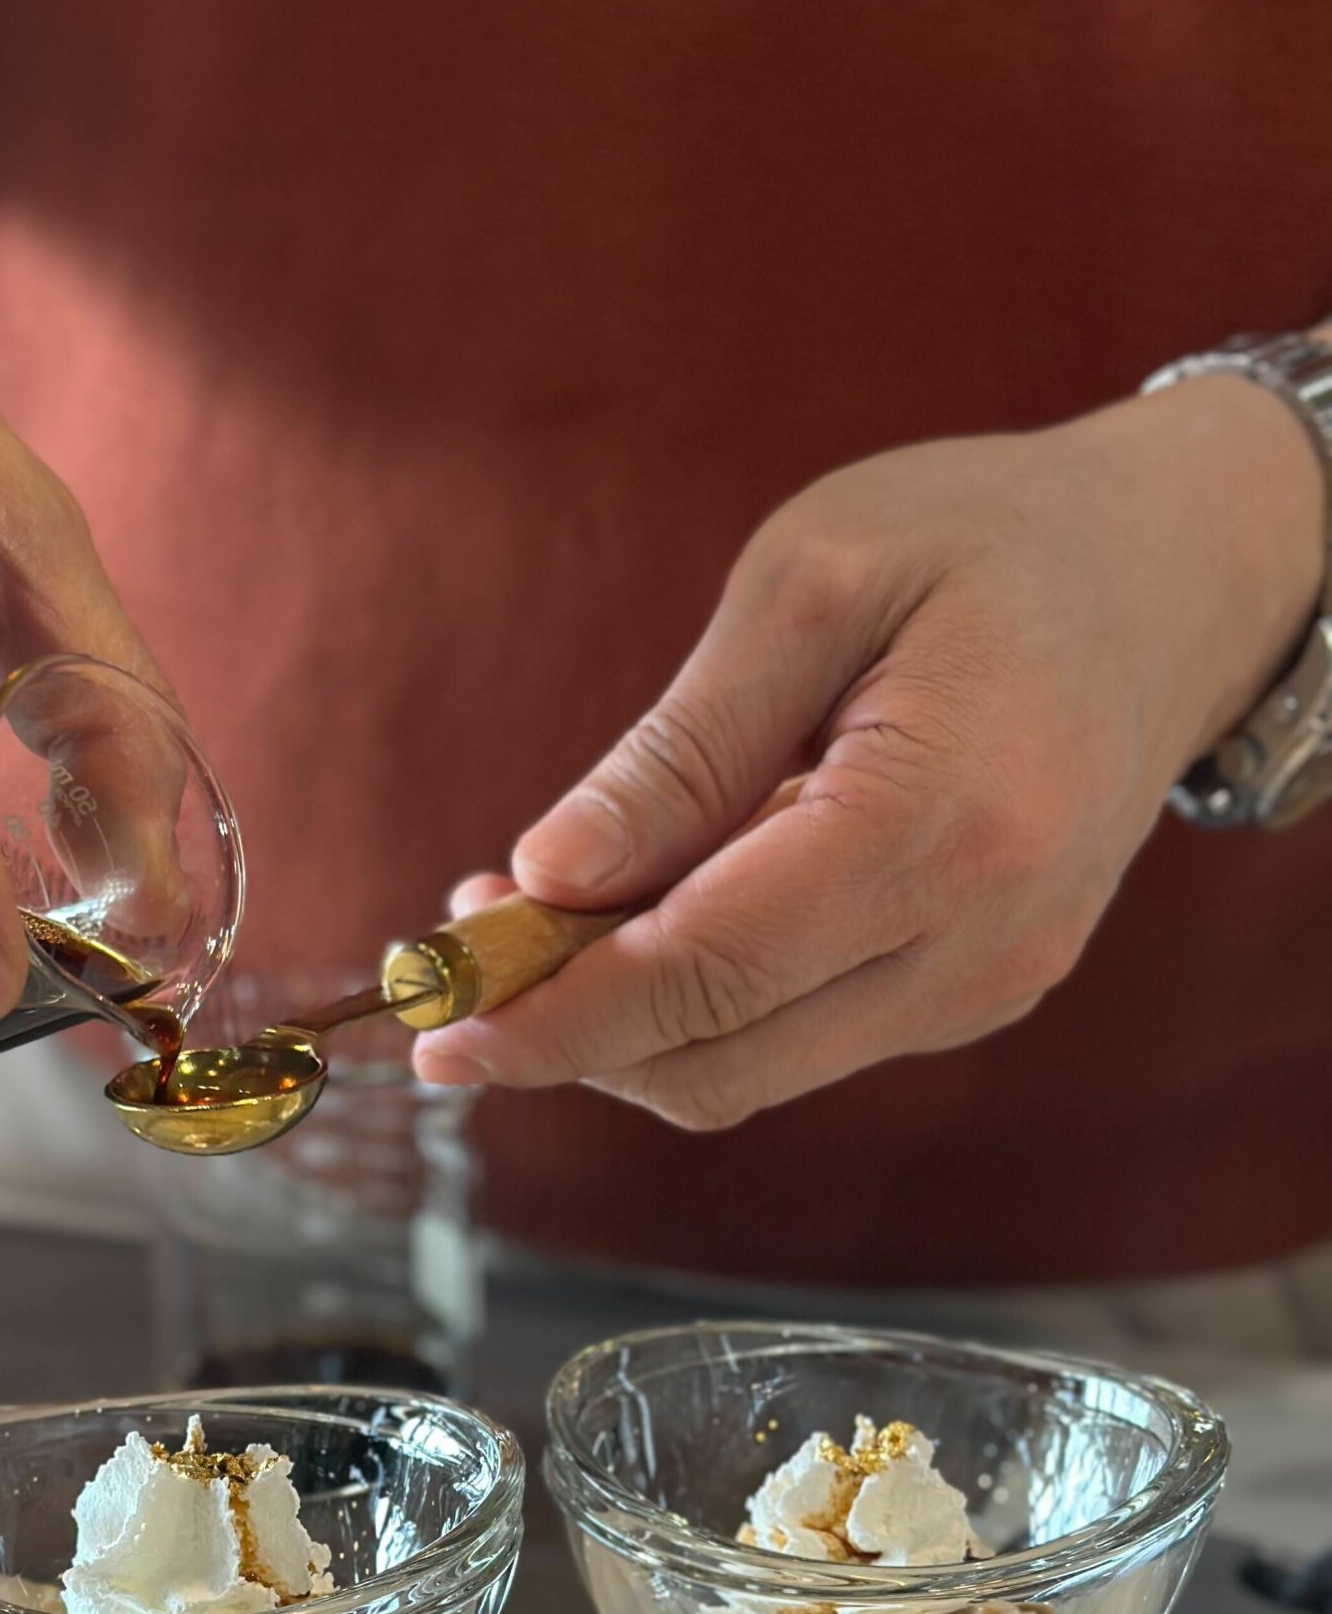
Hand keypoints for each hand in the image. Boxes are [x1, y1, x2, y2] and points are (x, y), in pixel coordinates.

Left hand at [414, 378, 1323, 1127]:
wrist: (1177, 575)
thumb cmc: (990, 541)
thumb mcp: (812, 583)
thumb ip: (679, 750)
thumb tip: (548, 878)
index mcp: (943, 825)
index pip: (705, 977)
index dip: (554, 1018)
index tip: (436, 1030)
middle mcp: (979, 943)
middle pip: (717, 1060)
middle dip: (566, 1030)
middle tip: (468, 936)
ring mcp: (988, 986)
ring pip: (749, 1072)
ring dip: (623, 1022)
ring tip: (542, 909)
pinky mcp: (976, 994)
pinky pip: (800, 1038)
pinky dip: (700, 1005)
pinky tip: (650, 911)